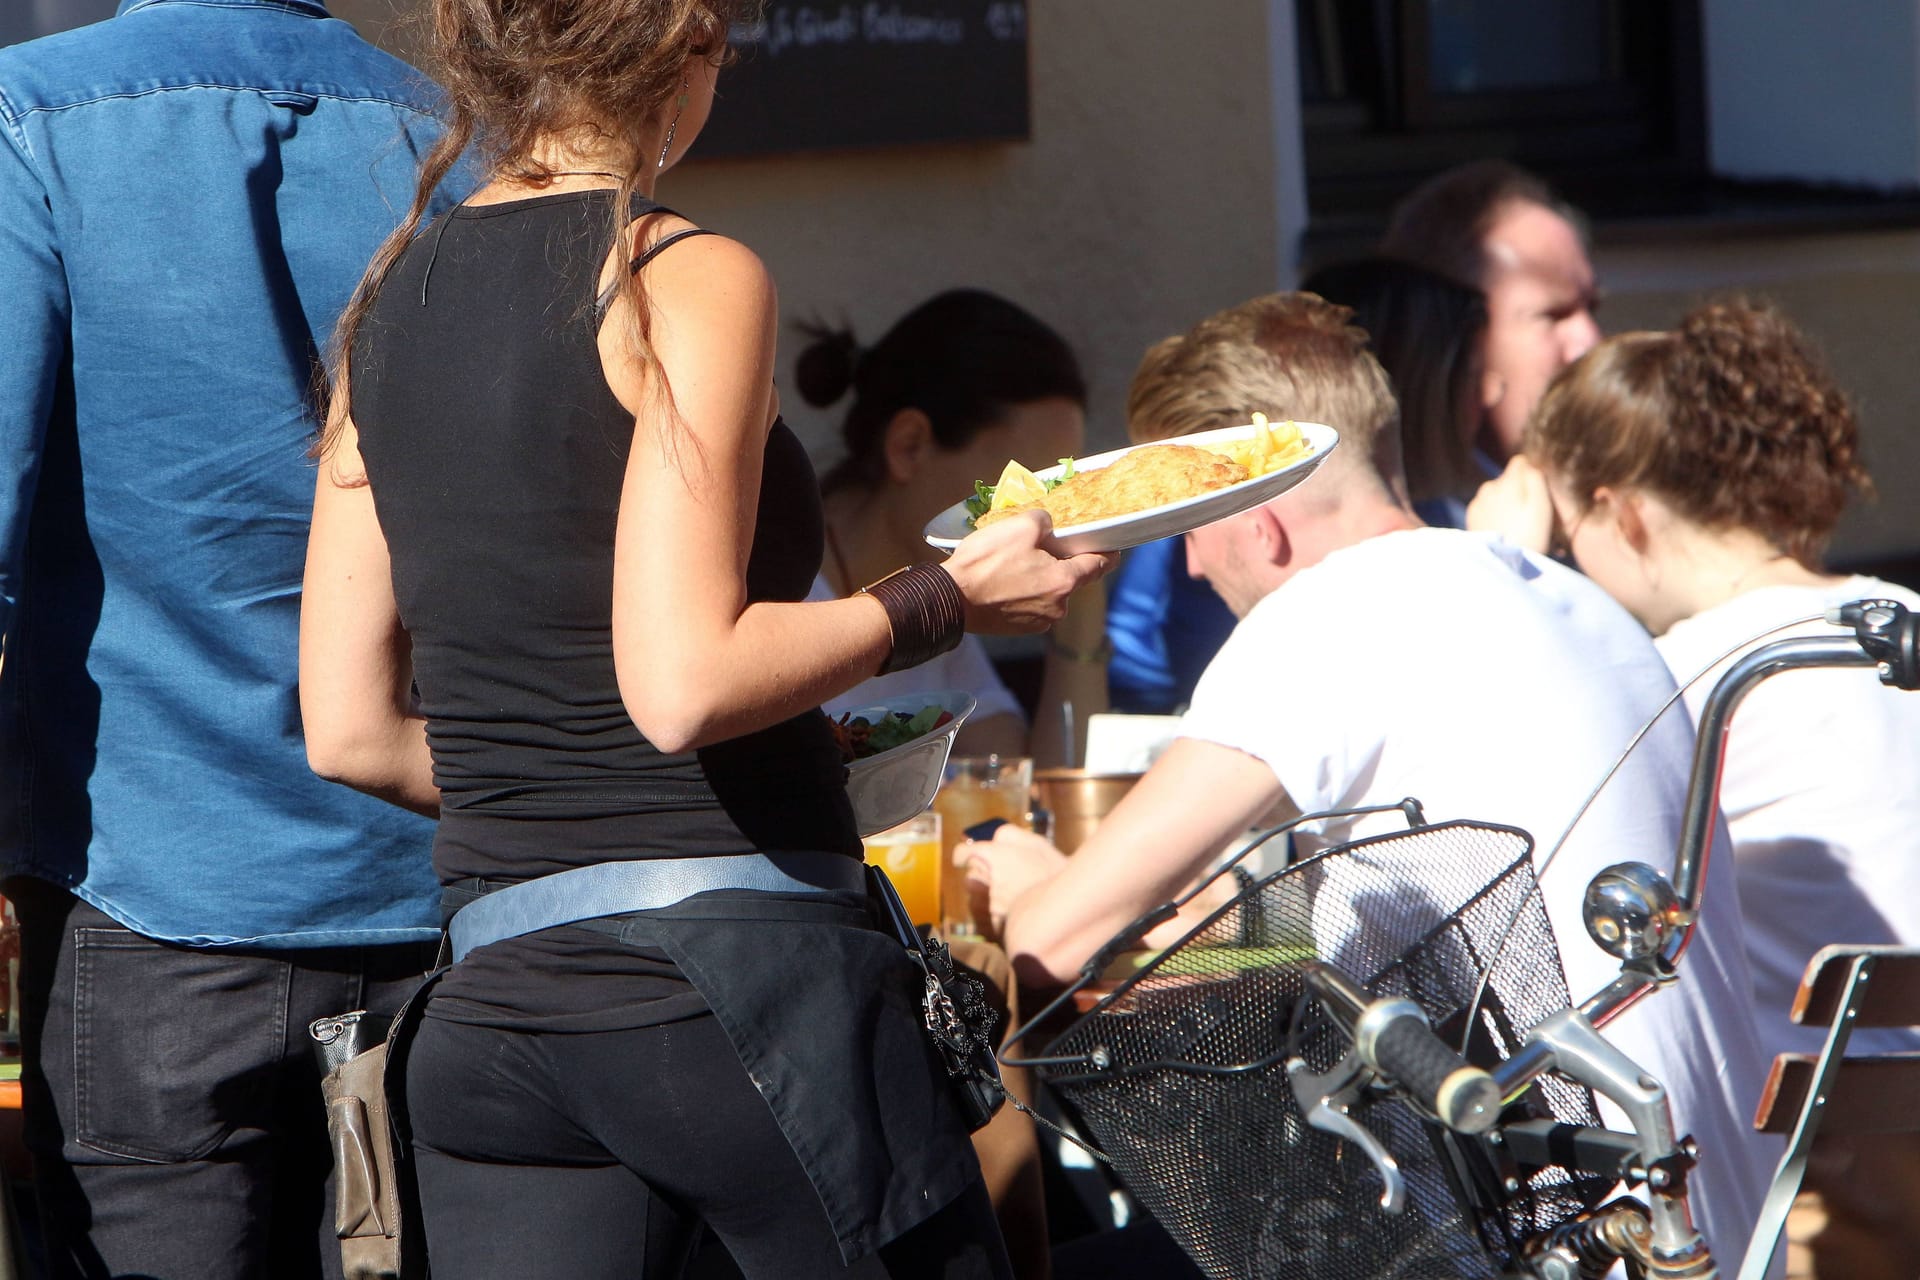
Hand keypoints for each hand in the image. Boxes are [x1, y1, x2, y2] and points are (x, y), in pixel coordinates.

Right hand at [941, 510, 1115, 634]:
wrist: (951, 599)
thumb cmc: (986, 562)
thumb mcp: (1021, 526)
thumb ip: (1045, 522)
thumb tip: (1049, 528)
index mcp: (1064, 583)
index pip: (1098, 566)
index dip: (1107, 554)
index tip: (1113, 549)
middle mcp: (1057, 608)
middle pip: (1069, 579)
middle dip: (1059, 563)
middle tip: (1038, 548)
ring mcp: (1037, 622)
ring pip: (1048, 593)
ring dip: (1038, 579)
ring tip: (1013, 565)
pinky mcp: (1018, 629)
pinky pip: (1030, 605)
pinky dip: (1023, 593)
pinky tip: (1003, 582)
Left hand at [961, 824, 1069, 941]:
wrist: (1071, 907)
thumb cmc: (1055, 871)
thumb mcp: (1037, 843)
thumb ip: (1009, 835)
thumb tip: (991, 838)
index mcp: (996, 856)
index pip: (963, 854)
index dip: (962, 856)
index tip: (963, 858)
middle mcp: (990, 880)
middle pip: (970, 876)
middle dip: (981, 875)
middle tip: (1001, 876)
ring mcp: (993, 904)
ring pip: (977, 898)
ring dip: (987, 895)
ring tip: (1011, 894)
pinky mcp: (997, 924)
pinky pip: (987, 917)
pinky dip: (997, 914)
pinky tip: (1016, 910)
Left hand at [1466, 455, 1555, 554]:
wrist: (1501, 564)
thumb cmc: (1528, 535)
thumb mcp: (1541, 505)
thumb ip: (1535, 478)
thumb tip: (1527, 462)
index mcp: (1506, 481)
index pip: (1520, 462)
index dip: (1531, 473)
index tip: (1538, 492)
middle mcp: (1488, 487)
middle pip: (1509, 480)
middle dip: (1519, 491)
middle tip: (1530, 515)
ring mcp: (1477, 502)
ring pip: (1497, 494)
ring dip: (1507, 503)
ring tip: (1518, 526)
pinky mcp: (1471, 517)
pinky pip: (1487, 508)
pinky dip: (1496, 514)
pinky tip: (1504, 530)